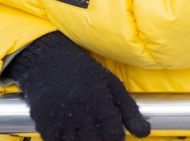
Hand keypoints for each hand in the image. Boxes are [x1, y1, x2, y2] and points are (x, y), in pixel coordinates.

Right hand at [3, 31, 150, 140]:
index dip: (115, 138)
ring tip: (81, 128)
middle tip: (96, 131)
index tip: (112, 134)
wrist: (46, 57)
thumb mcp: (110, 83)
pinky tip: (66, 131)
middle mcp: (81, 110)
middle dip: (99, 140)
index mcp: (100, 100)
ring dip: (80, 140)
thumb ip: (129, 110)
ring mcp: (61, 117)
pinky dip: (62, 140)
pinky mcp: (44, 121)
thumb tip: (145, 133)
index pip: (114, 135)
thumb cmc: (82, 70)